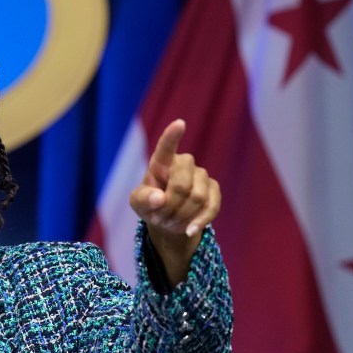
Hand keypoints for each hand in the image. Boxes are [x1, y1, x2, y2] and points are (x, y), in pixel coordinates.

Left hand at [129, 119, 220, 282]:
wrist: (168, 219)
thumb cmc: (151, 205)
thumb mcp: (138, 204)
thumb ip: (143, 200)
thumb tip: (159, 198)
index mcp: (162, 162)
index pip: (166, 147)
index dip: (172, 136)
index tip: (179, 123)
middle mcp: (184, 163)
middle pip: (182, 186)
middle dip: (171, 207)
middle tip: (161, 218)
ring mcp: (202, 175)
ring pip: (197, 198)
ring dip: (182, 216)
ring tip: (171, 221)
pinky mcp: (214, 190)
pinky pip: (211, 207)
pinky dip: (199, 221)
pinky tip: (189, 229)